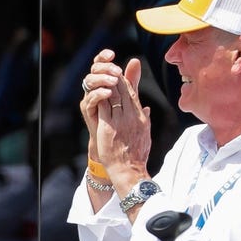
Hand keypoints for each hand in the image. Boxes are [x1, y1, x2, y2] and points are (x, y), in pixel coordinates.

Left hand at [80, 50, 150, 184]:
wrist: (129, 169)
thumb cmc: (137, 154)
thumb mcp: (146, 133)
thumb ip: (146, 119)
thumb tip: (146, 109)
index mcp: (140, 116)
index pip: (132, 93)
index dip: (126, 80)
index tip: (120, 73)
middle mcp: (132, 115)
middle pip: (123, 90)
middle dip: (114, 79)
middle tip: (107, 71)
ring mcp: (120, 120)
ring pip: (113, 95)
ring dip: (106, 85)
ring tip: (99, 78)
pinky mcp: (109, 126)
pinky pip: (103, 106)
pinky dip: (99, 97)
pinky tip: (93, 90)